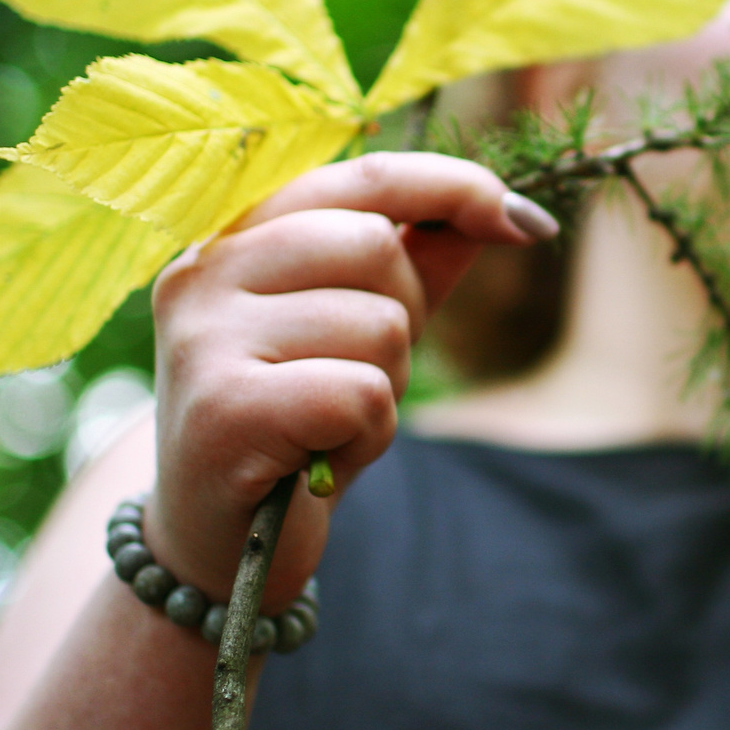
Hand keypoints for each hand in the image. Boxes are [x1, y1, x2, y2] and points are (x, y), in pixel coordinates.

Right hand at [142, 153, 557, 605]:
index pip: (360, 178)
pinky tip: (321, 459)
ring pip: (377, 325)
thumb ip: (417, 263)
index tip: (525, 223)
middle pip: (377, 247)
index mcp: (234, 237)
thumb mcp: (357, 334)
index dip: (451, 187)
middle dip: (406, 318)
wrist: (221, 551)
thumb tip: (505, 210)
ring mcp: (205, 337)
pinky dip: (367, 436)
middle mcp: (205, 271)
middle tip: (361, 377)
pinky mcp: (224, 407)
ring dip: (386, 388)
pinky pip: (361, 393)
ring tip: (330, 425)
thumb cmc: (294, 431)